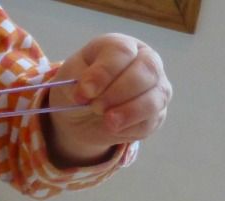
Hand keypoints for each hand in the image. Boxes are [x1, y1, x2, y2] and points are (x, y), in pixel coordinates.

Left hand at [46, 33, 171, 166]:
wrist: (80, 115)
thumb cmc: (77, 88)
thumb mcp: (68, 80)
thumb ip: (76, 81)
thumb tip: (87, 92)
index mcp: (120, 47)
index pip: (121, 51)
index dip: (104, 72)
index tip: (85, 91)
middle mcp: (145, 61)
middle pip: (147, 70)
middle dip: (118, 92)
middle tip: (95, 107)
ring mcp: (155, 88)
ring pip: (155, 97)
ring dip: (129, 112)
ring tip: (107, 121)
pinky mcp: (156, 114)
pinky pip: (151, 122)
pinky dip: (130, 128)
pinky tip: (113, 129)